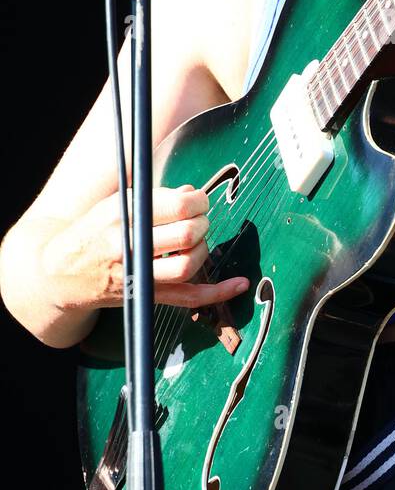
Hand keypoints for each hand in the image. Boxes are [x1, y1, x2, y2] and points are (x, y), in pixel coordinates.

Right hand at [41, 184, 249, 312]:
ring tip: (198, 240)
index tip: (199, 200)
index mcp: (123, 217)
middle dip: (203, 222)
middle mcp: (130, 246)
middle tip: (200, 218)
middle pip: (186, 234)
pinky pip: (188, 297)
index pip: (177, 206)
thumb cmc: (93, 231)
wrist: (60, 273)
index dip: (198, 201)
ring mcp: (138, 275)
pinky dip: (217, 293)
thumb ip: (154, 196)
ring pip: (188, 264)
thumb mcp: (115, 204)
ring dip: (204, 249)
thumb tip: (192, 193)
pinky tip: (238, 283)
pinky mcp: (147, 296)